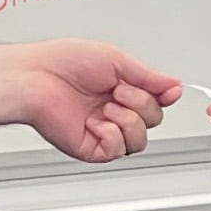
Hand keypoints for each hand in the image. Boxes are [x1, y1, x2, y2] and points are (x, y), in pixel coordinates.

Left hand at [17, 43, 182, 162]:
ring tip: (107, 106)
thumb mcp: (117, 60)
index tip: (169, 91)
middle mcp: (113, 111)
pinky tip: (97, 122)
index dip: (165, 97)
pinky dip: (112, 135)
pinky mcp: (91, 148)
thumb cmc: (64, 63)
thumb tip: (174, 85)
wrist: (36, 78)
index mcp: (120, 89)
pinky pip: (118, 150)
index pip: (155, 100)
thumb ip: (149, 77)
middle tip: (117, 90)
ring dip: (129, 120)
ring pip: (140, 140)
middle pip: (153, 120)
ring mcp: (103, 131)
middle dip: (141, 103)